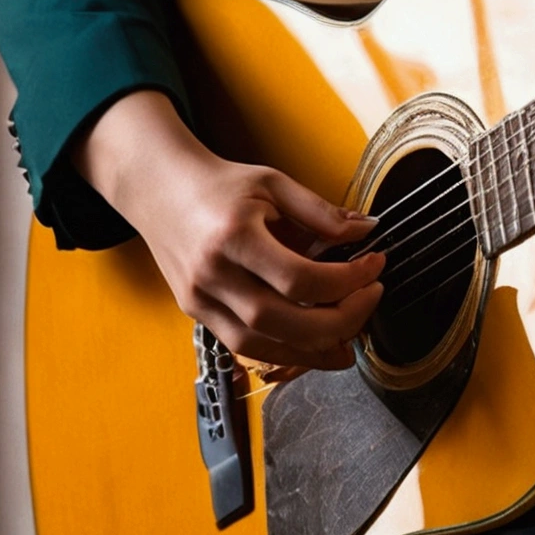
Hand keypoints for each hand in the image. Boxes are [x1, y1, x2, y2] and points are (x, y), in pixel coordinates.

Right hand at [74, 89, 383, 368]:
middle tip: (370, 300)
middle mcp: (213, 275)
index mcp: (233, 236)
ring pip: (261, 345)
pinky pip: (243, 345)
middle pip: (282, 322)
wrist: (159, 189)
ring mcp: (200, 300)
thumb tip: (368, 230)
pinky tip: (312, 344)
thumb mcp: (274, 183)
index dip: (347, 279)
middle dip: (338, 321)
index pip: (299, 278)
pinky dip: (283, 350)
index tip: (375, 265)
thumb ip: (321, 212)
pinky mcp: (196, 312)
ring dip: (312, 351)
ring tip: (349, 340)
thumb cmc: (219, 184)